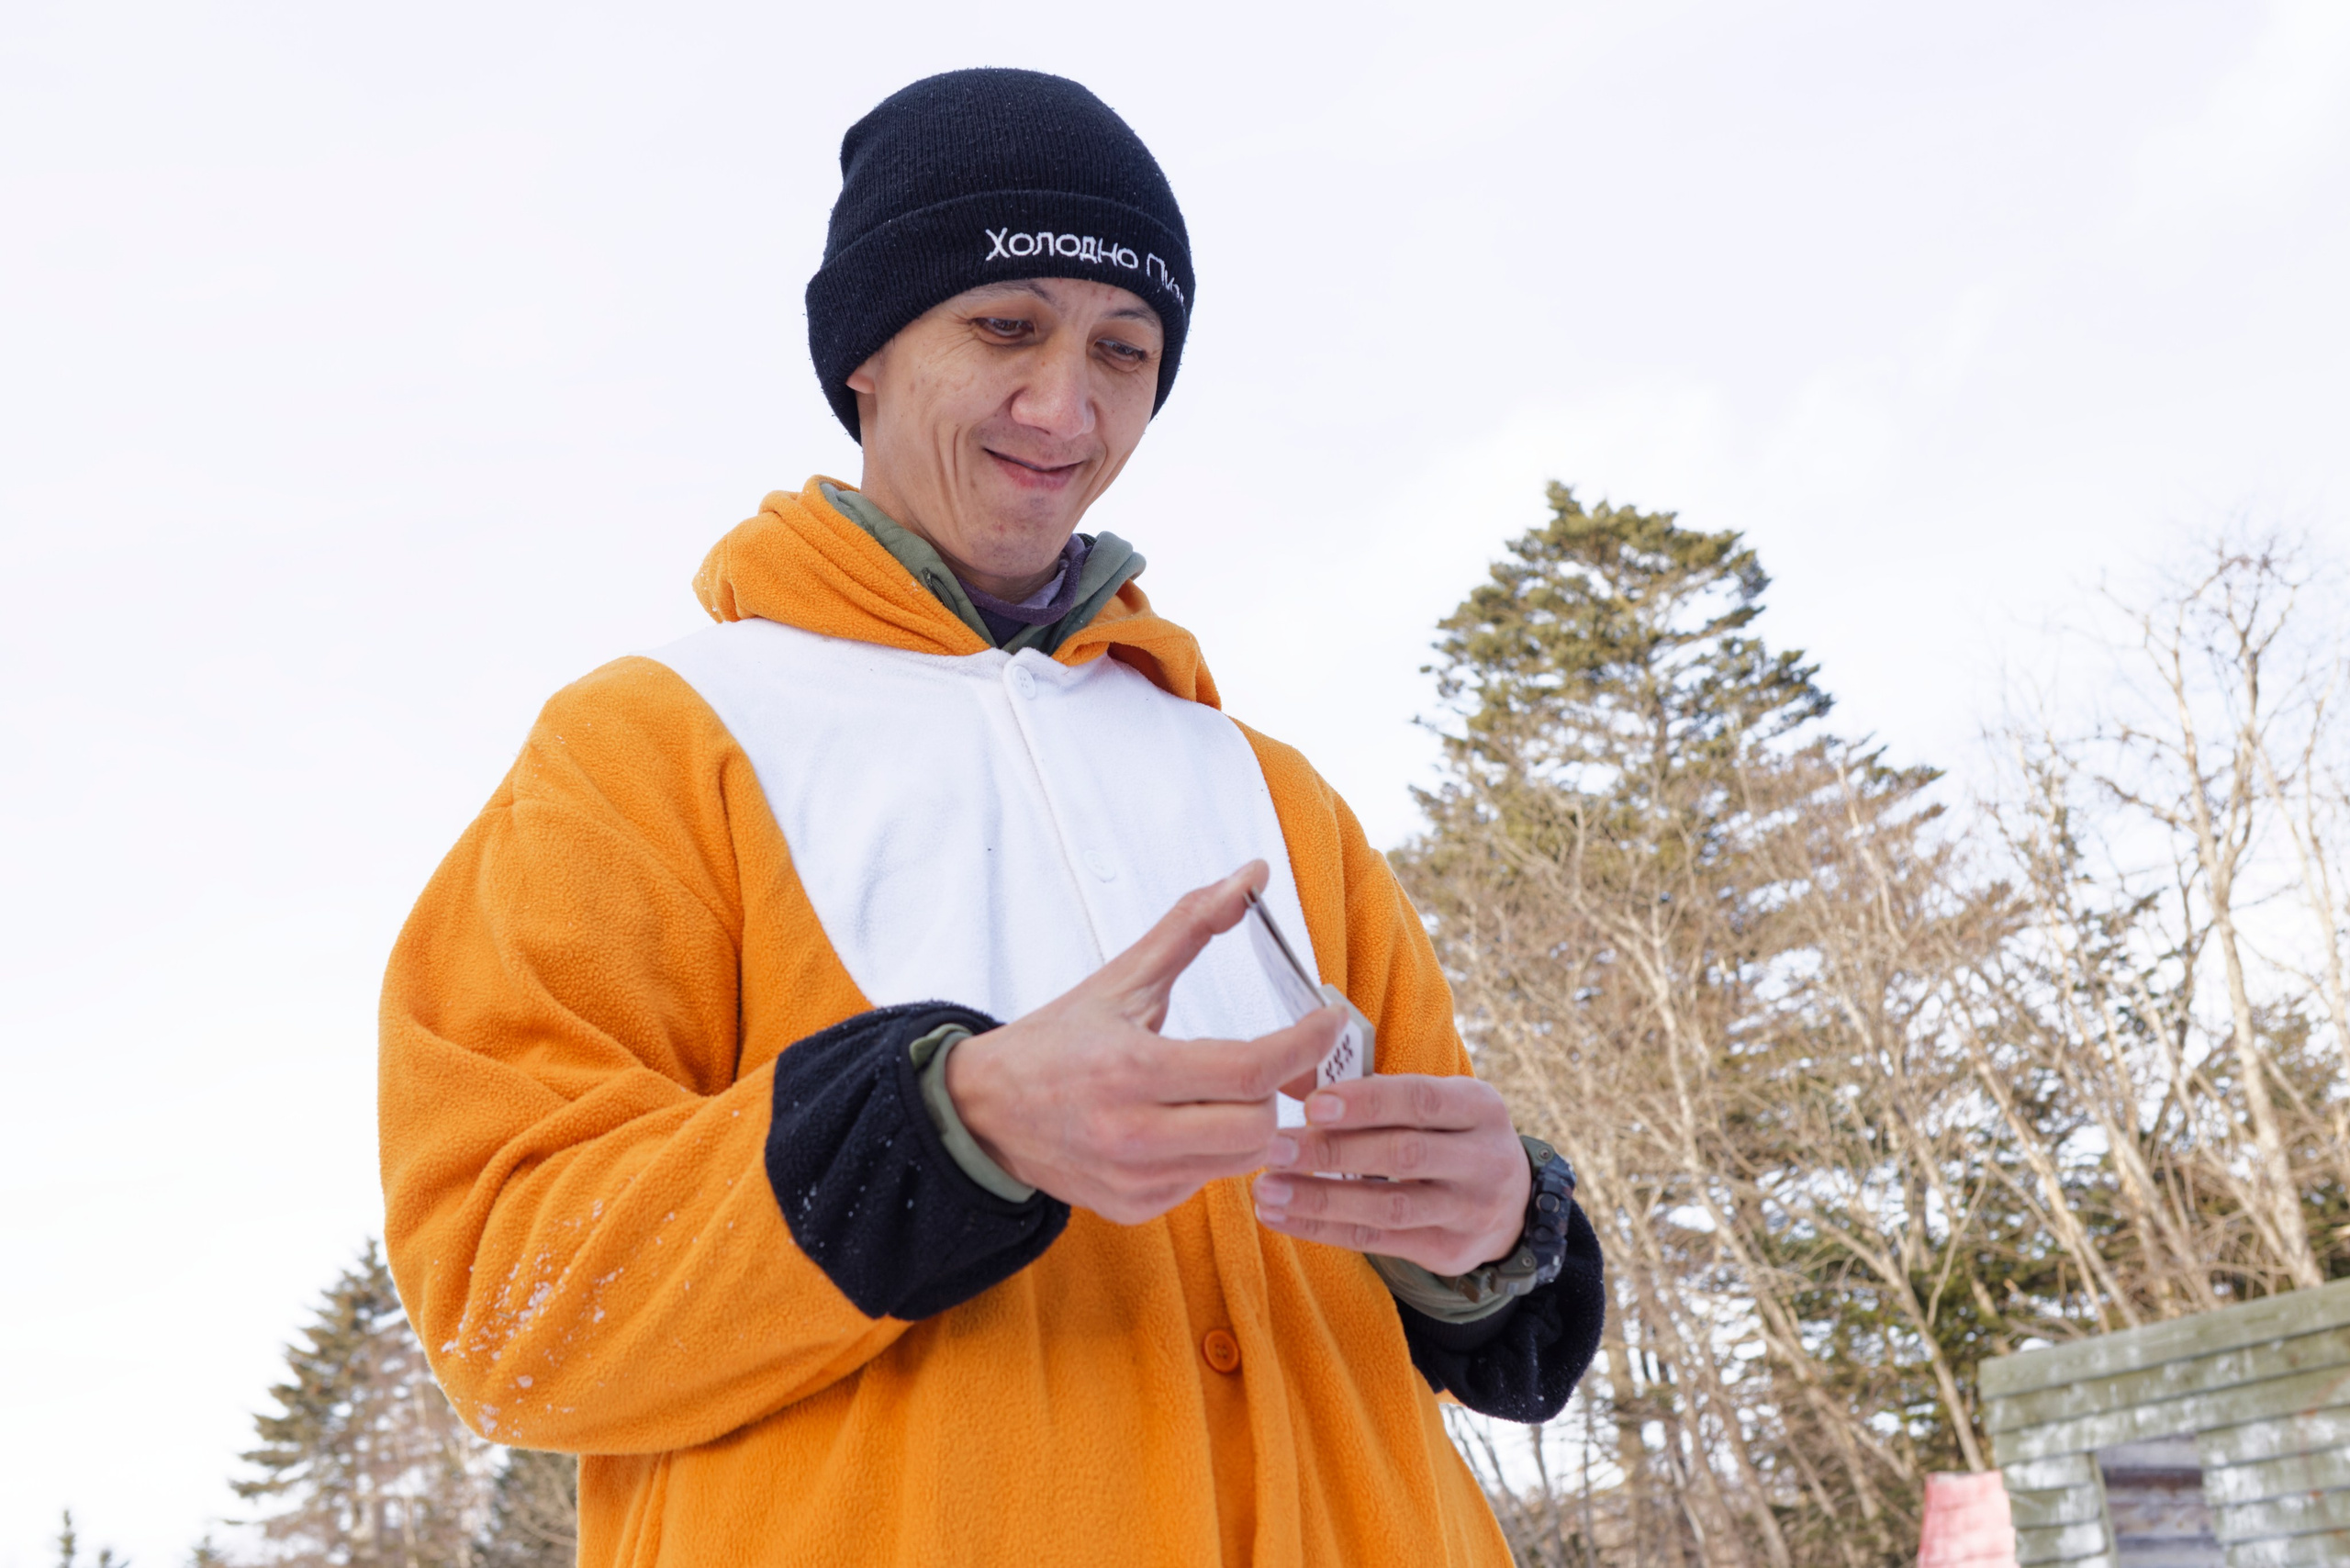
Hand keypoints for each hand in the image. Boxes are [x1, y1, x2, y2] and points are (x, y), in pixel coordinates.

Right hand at [946, 862, 1344, 1225]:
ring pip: (1242, 1159)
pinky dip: (1210, 1152)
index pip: (1251, 1069)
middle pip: (1260, 1125)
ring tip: (1217, 1092)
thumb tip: (1253, 875)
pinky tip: (1180, 1126)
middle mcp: (1135, 1134)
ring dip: (1246, 1121)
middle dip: (1275, 1089)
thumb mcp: (1122, 979)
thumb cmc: (1057, 1041)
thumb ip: (1192, 925)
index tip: (1329, 1019)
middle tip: (1263, 1061)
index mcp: (1133, 1069)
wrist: (983, 1112)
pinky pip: (1207, 1182)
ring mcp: (1136, 1179)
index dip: (1305, 1044)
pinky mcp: (1135, 1208)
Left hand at [1250, 1076, 1532, 1275]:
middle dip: (1332, 1150)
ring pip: (1388, 1207)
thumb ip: (1378, 1092)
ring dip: (1319, 1199)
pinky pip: (1378, 1242)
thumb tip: (1294, 1077)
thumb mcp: (1437, 1103)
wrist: (1511, 1204)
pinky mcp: (1449, 1252)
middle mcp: (1484, 1160)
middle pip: (1403, 1155)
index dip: (1365, 1102)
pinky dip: (1323, 1229)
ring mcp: (1470, 1212)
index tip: (1311, 1105)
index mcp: (1480, 1107)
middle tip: (1273, 1146)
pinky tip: (1281, 1217)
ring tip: (1266, 1190)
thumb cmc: (1448, 1135)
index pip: (1420, 1100)